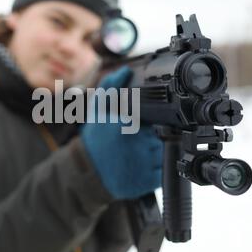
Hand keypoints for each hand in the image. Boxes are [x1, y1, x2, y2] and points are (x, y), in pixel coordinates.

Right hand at [80, 66, 162, 199]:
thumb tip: (125, 71)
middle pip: (162, 132)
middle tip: (138, 138)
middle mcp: (138, 145)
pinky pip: (163, 169)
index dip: (152, 119)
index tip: (142, 123)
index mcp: (127, 125)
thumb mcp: (97, 110)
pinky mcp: (148, 181)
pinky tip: (140, 163)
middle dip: (154, 133)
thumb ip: (110, 87)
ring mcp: (144, 164)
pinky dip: (156, 166)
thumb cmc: (94, 140)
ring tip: (138, 151)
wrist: (86, 172)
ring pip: (165, 151)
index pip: (156, 117)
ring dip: (157, 149)